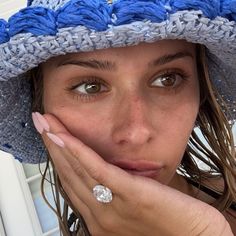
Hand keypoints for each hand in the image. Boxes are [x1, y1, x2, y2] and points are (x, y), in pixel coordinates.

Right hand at [40, 113, 231, 235]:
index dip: (58, 157)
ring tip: (46, 122)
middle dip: (52, 144)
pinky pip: (97, 170)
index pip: (72, 182)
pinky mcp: (130, 195)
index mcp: (100, 217)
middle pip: (69, 173)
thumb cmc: (168, 222)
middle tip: (41, 122)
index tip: (50, 135)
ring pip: (77, 169)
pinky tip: (64, 136)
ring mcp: (112, 207)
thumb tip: (104, 176)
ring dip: (59, 142)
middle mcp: (100, 215)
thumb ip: (115, 193)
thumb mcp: (133, 207)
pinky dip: (78, 152)